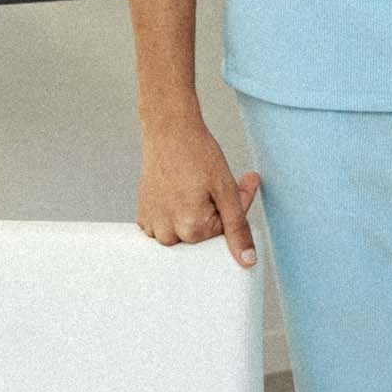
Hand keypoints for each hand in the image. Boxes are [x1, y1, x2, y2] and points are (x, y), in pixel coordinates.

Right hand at [138, 116, 260, 268]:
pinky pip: (166, 225)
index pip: (223, 233)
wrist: (169, 130)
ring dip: (191, 213)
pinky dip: (175, 212)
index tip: (222, 188)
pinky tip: (175, 190)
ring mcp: (151, 226)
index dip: (228, 209)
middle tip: (207, 184)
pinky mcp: (142, 216)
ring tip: (189, 186)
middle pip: (202, 236)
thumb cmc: (197, 154)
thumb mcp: (226, 190)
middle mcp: (167, 234)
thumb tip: (248, 261)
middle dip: (212, 212)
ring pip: (184, 232)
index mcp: (191, 230)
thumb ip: (238, 228)